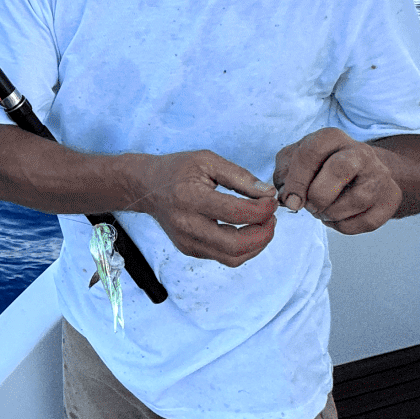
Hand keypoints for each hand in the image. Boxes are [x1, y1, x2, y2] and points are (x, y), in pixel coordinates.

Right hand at [131, 151, 277, 266]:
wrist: (146, 187)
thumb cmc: (177, 170)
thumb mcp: (208, 161)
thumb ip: (240, 177)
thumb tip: (268, 193)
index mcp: (190, 198)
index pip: (236, 213)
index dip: (262, 210)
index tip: (271, 201)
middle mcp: (186, 225)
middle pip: (235, 245)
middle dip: (263, 235)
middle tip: (272, 219)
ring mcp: (186, 242)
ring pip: (232, 257)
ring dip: (256, 245)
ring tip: (264, 225)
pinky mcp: (189, 250)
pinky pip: (223, 257)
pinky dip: (242, 247)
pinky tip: (247, 230)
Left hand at [273, 129, 401, 232]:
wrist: (361, 171)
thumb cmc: (320, 166)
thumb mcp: (295, 160)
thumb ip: (284, 174)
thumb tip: (289, 198)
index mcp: (332, 137)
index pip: (311, 153)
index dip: (296, 181)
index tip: (291, 200)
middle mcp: (360, 151)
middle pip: (339, 170)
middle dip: (318, 196)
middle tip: (309, 206)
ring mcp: (380, 174)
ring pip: (356, 200)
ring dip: (331, 214)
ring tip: (322, 211)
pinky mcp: (391, 197)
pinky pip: (367, 221)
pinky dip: (345, 226)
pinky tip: (337, 217)